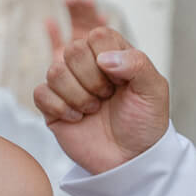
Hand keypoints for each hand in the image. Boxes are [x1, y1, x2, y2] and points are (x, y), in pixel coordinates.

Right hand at [34, 5, 170, 174]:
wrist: (131, 160)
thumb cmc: (144, 123)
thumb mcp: (154, 90)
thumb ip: (138, 64)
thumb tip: (105, 58)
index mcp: (112, 54)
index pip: (98, 35)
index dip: (108, 58)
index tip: (121, 81)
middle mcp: (87, 65)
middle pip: (73, 50)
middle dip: (93, 79)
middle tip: (107, 96)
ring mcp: (67, 85)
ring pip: (55, 71)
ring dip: (78, 96)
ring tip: (93, 109)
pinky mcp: (51, 106)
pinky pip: (41, 93)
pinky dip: (60, 108)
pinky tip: (77, 118)